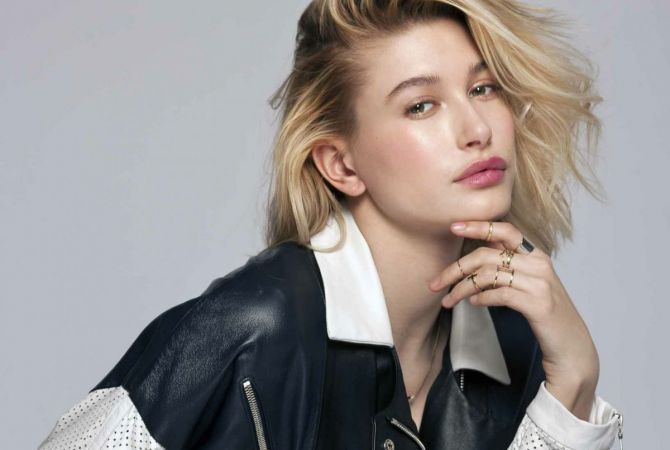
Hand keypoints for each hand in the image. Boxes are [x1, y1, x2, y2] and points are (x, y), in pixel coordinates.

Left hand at [428, 220, 598, 420]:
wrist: (571, 346)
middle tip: (435, 283)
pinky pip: (500, 294)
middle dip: (455, 268)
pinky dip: (481, 298)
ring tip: (449, 301)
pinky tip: (473, 304)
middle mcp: (539, 264)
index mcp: (536, 254)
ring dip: (461, 289)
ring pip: (488, 275)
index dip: (477, 226)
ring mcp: (540, 283)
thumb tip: (476, 254)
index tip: (453, 226)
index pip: (504, 229)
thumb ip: (507, 265)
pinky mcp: (538, 304)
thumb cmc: (545, 313)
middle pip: (487, 255)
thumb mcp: (528, 282)